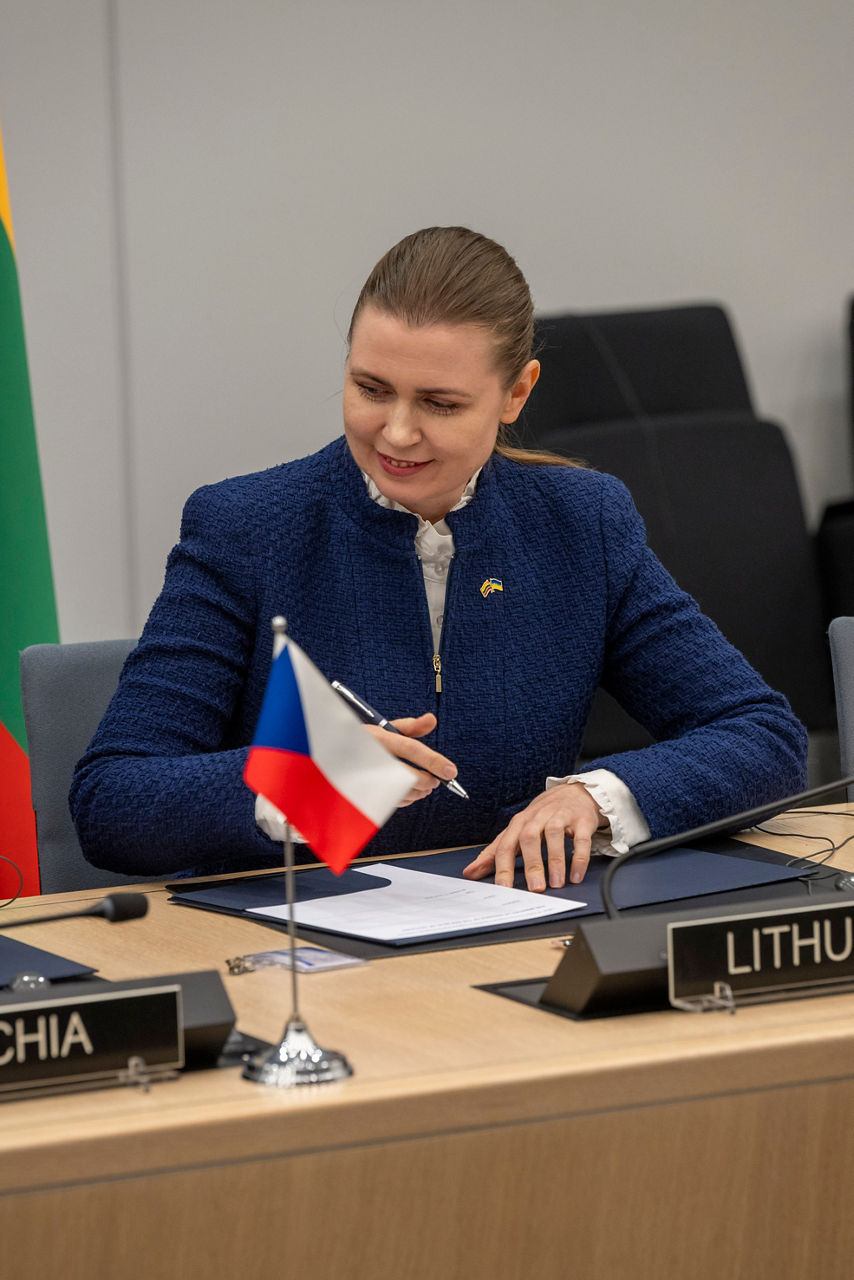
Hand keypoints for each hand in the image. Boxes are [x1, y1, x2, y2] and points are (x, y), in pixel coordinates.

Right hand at [364, 712, 458, 806]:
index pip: (411, 749)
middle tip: (436, 781)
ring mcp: (366, 777)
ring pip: (401, 792)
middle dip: (427, 780)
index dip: (433, 761)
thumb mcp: (381, 727)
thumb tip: (432, 719)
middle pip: (408, 775)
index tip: (451, 772)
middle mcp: (371, 757)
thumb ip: (409, 726)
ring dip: (419, 792)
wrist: (331, 754)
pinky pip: (390, 801)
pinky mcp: (364, 793)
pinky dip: (406, 800)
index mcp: (378, 738)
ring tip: (426, 787)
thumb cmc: (362, 740)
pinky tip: (410, 793)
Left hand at [462, 783, 605, 890]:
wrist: (572, 794)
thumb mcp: (515, 832)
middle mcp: (537, 818)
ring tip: (556, 883)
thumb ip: (494, 853)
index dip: (503, 867)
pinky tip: (576, 874)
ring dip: (556, 861)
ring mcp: (560, 817)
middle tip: (535, 888)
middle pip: (530, 839)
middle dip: (532, 865)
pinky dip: (579, 858)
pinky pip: (581, 839)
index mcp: (519, 824)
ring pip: (554, 836)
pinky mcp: (581, 821)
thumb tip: (470, 872)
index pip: (506, 845)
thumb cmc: (541, 817)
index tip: (504, 888)